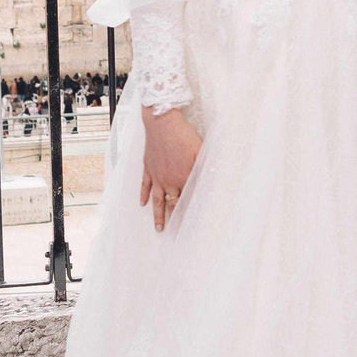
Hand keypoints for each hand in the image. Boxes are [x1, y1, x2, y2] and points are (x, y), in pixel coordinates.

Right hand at [139, 105, 201, 231]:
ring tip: (158, 228)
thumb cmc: (184, 135)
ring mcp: (157, 175)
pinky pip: (144, 185)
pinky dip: (143, 196)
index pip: (188, 200)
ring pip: (156, 200)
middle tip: (173, 234)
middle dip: (173, 220)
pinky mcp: (148, 168)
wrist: (162, 123)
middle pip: (172, 204)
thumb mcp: (202, 151)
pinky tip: (142, 204)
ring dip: (157, 215)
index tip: (191, 227)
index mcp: (184, 177)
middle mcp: (169, 180)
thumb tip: (215, 179)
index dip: (189, 214)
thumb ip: (206, 167)